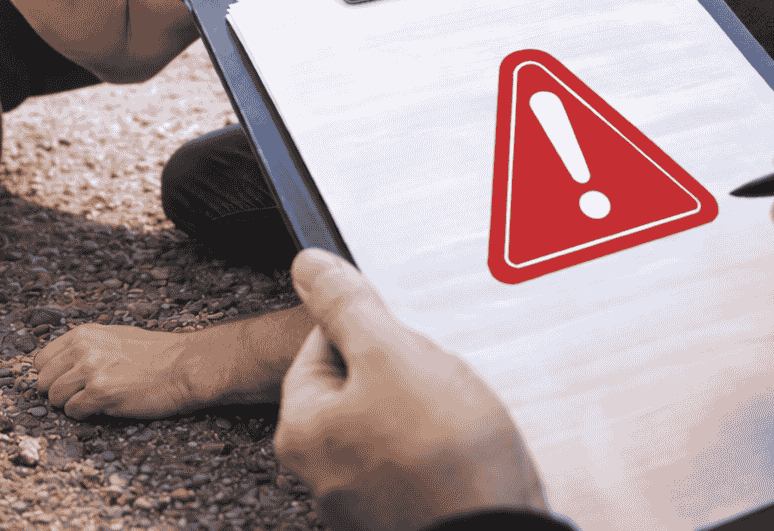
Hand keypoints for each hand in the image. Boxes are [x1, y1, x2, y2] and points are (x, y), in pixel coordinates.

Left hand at [31, 324, 205, 420]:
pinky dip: (84, 415)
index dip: (51, 376)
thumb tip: (57, 364)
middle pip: (43, 381)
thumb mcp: (113, 337)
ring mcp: (91, 370)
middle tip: (81, 395)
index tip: (65, 383)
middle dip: (58, 392)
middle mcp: (82, 349)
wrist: (183, 365)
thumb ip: (84, 347)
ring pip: (54, 398)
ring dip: (70, 405)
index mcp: (83, 334)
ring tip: (93, 401)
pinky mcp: (101, 393)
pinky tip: (102, 408)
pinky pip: (73, 412)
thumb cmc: (154, 354)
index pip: (41, 360)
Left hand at [275, 249, 545, 530]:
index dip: (367, 326)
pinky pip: (425, 460)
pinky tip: (471, 447)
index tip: (401, 330)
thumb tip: (309, 266)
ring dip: (432, 409)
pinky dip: (448, 448)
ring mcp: (367, 498)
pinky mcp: (411, 511)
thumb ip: (347, 307)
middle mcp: (324, 471)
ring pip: (397, 422)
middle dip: (405, 370)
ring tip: (460, 416)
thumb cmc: (443, 460)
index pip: (321, 345)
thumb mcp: (390, 355)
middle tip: (437, 376)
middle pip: (361, 385)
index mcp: (303, 430)